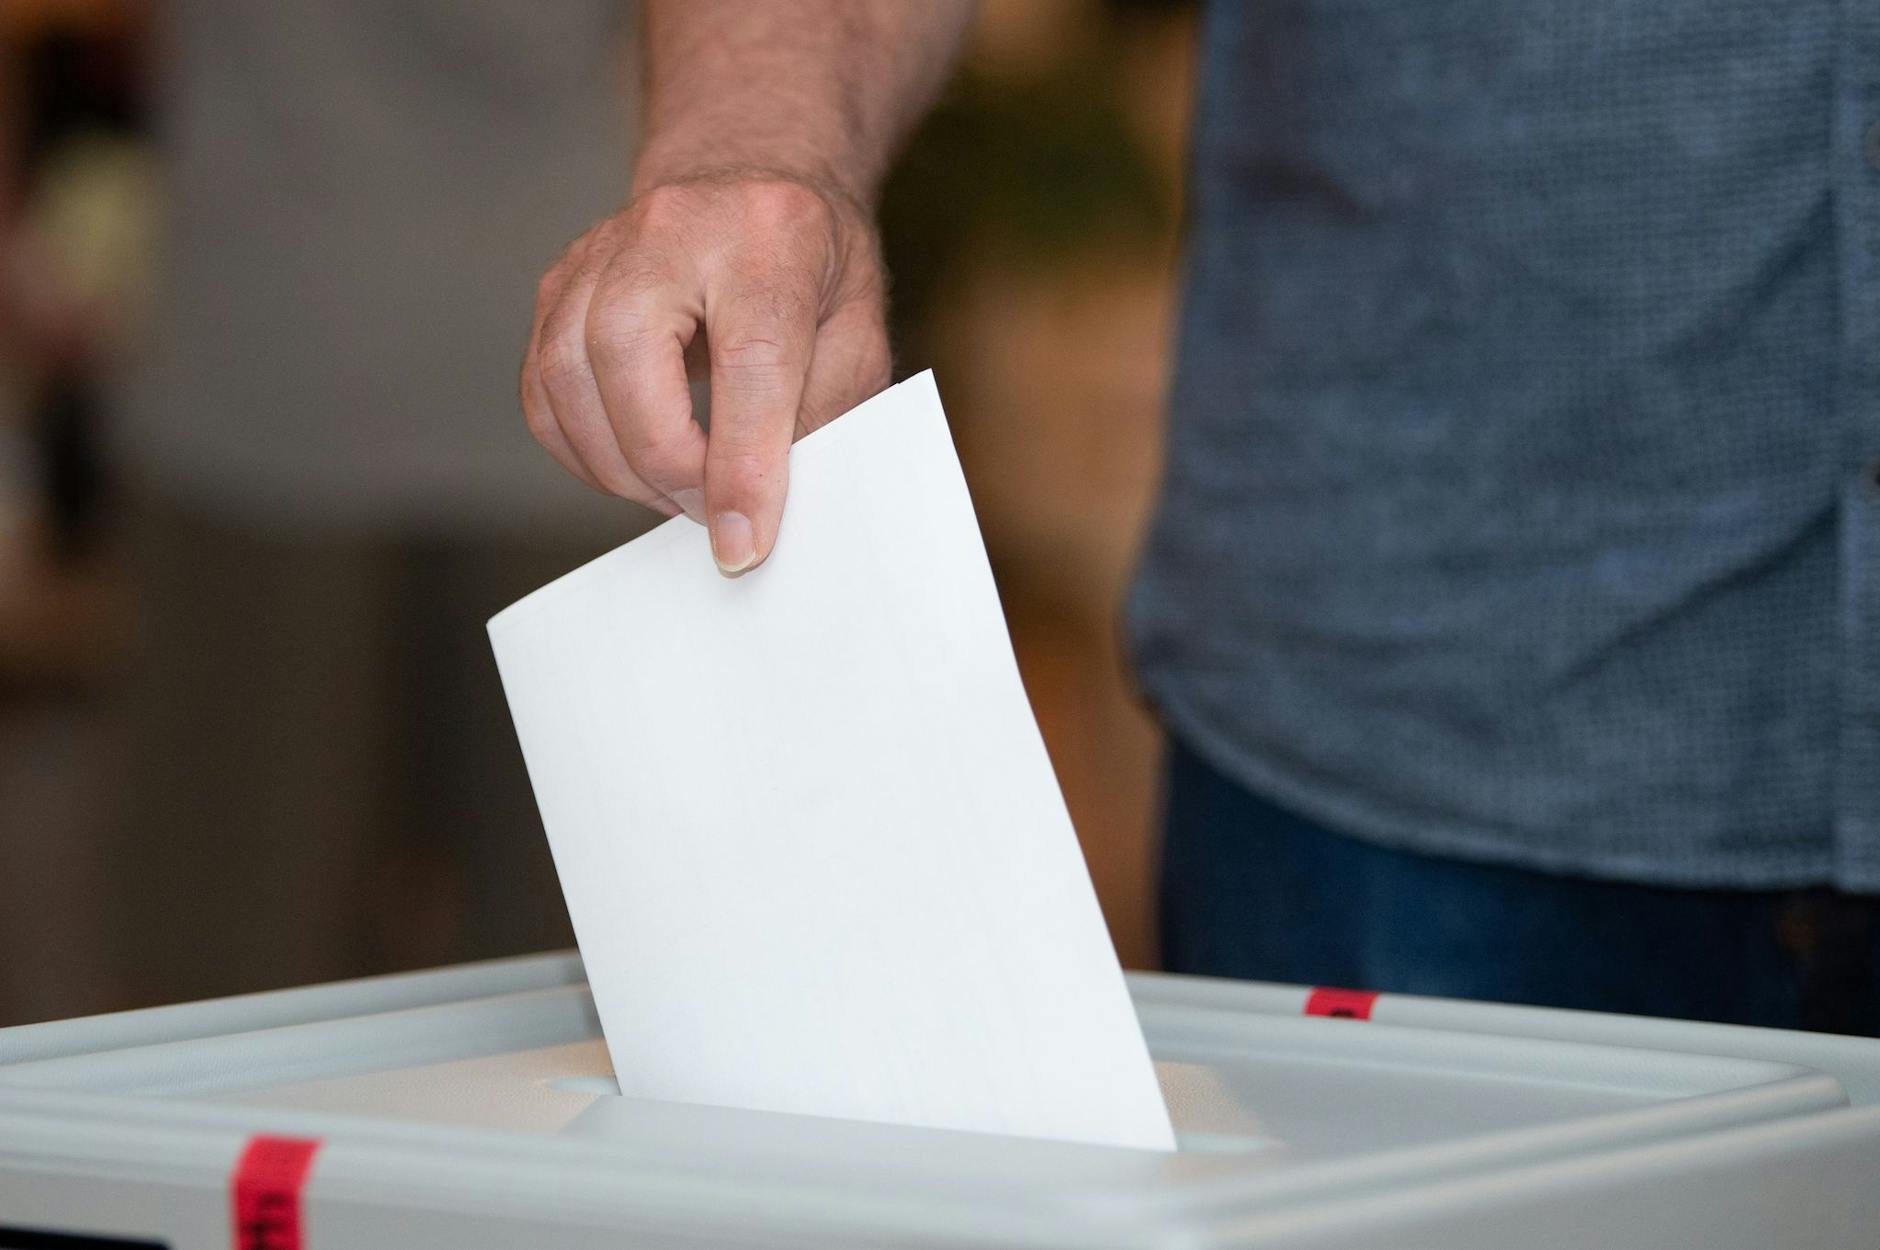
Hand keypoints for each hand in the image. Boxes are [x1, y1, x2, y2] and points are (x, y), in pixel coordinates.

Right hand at [522, 168, 890, 573]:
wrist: (750, 179)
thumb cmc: (813, 267)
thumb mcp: (859, 333)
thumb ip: (826, 413)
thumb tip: (772, 508)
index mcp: (770, 236)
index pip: (750, 361)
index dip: (743, 465)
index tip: (744, 544)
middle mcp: (672, 229)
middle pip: (626, 355)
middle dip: (666, 463)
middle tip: (711, 510)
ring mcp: (600, 252)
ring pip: (566, 375)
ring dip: (619, 466)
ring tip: (680, 491)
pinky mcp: (558, 287)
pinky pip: (542, 391)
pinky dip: (581, 451)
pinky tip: (634, 466)